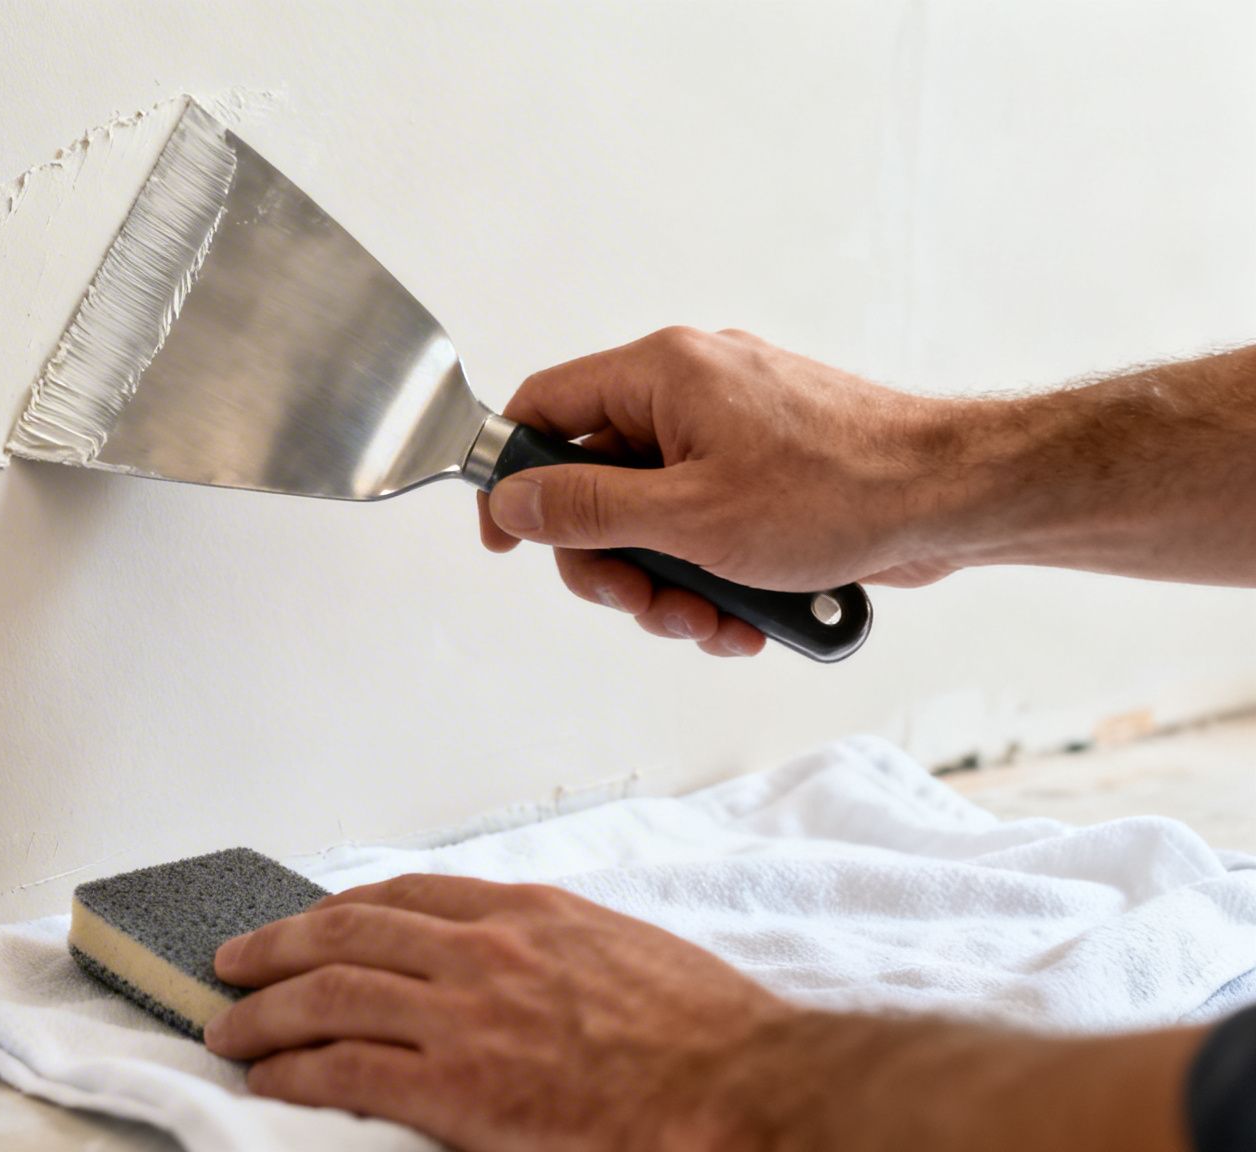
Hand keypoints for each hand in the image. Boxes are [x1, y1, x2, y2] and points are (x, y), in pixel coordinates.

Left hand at [205, 874, 796, 1149]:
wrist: (743, 1084)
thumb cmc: (706, 1030)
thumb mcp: (623, 949)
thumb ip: (553, 947)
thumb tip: (516, 965)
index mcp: (526, 911)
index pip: (404, 893)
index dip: (341, 909)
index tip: (310, 922)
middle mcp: (483, 950)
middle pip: (347, 933)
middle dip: (277, 947)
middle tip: (235, 962)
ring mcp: (465, 1017)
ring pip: (329, 995)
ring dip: (265, 1011)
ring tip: (231, 1028)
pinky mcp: (458, 1087)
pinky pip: (347, 1071)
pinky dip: (295, 1073)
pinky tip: (268, 1080)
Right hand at [477, 327, 964, 656]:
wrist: (956, 499)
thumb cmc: (840, 492)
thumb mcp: (687, 517)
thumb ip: (586, 508)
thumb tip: (511, 500)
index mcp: (662, 373)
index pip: (545, 407)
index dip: (513, 476)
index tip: (507, 539)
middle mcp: (693, 389)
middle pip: (597, 481)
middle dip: (614, 561)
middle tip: (642, 604)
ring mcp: (733, 430)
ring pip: (654, 516)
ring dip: (669, 584)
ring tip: (710, 621)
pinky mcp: (769, 470)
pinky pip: (706, 523)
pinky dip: (714, 575)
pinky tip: (746, 616)